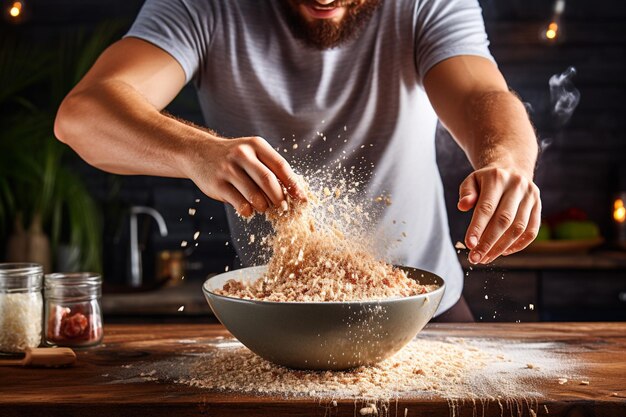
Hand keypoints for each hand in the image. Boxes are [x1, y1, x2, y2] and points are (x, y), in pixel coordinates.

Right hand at [182, 135, 305, 216]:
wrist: (198, 152)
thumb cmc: (233, 158)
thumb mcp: (252, 153)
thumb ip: (270, 168)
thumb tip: (293, 192)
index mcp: (256, 145)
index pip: (281, 166)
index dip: (293, 185)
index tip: (302, 199)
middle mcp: (242, 154)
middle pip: (268, 181)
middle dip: (280, 198)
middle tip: (283, 208)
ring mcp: (228, 169)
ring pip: (254, 195)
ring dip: (264, 206)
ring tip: (264, 207)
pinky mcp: (218, 184)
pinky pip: (239, 204)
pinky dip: (248, 211)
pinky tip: (248, 209)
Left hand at [458, 165, 540, 263]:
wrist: (511, 169)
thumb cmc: (486, 180)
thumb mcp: (472, 181)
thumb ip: (466, 193)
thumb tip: (462, 206)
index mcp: (497, 178)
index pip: (486, 207)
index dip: (478, 228)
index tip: (469, 245)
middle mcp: (517, 186)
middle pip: (503, 220)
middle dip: (488, 242)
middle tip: (476, 258)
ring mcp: (530, 196)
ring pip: (518, 228)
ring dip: (501, 247)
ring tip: (486, 258)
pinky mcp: (538, 206)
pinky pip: (531, 231)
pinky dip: (518, 245)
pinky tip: (503, 252)